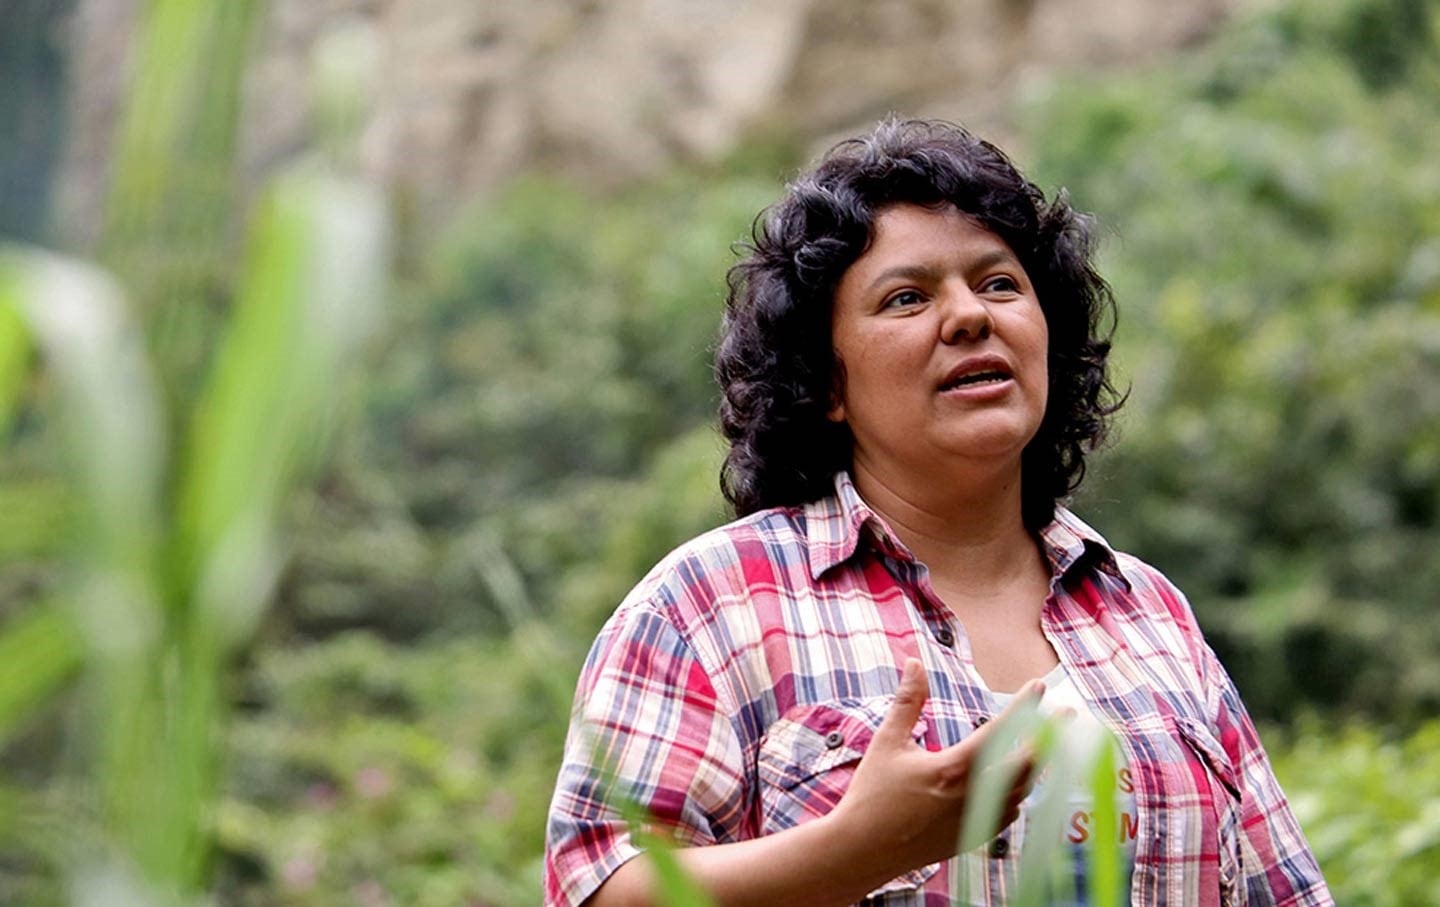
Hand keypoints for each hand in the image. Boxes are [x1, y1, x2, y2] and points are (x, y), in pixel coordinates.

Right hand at [826, 659, 1040, 878]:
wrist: (862, 850)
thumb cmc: (871, 796)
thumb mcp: (887, 743)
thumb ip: (907, 702)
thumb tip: (915, 664)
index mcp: (952, 769)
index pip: (999, 732)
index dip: (1023, 707)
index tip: (1039, 687)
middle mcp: (971, 796)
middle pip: (1026, 765)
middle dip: (1050, 736)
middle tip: (1067, 714)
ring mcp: (974, 820)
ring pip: (1022, 791)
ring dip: (1037, 765)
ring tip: (1046, 744)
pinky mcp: (971, 838)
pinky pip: (1009, 814)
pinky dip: (1019, 794)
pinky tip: (1017, 784)